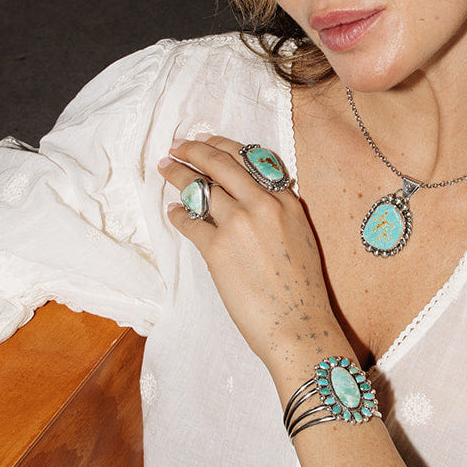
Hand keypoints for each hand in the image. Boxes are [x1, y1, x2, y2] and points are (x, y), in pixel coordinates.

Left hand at [161, 135, 342, 378]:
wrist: (299, 325)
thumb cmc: (302, 291)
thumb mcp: (301, 237)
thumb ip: (279, 213)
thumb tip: (249, 200)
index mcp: (287, 201)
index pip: (250, 159)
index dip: (222, 145)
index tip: (206, 140)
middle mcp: (263, 205)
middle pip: (220, 163)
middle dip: (193, 149)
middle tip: (176, 146)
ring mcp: (239, 225)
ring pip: (200, 187)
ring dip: (178, 175)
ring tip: (165, 168)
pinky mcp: (218, 249)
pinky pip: (190, 221)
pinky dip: (178, 214)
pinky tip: (173, 212)